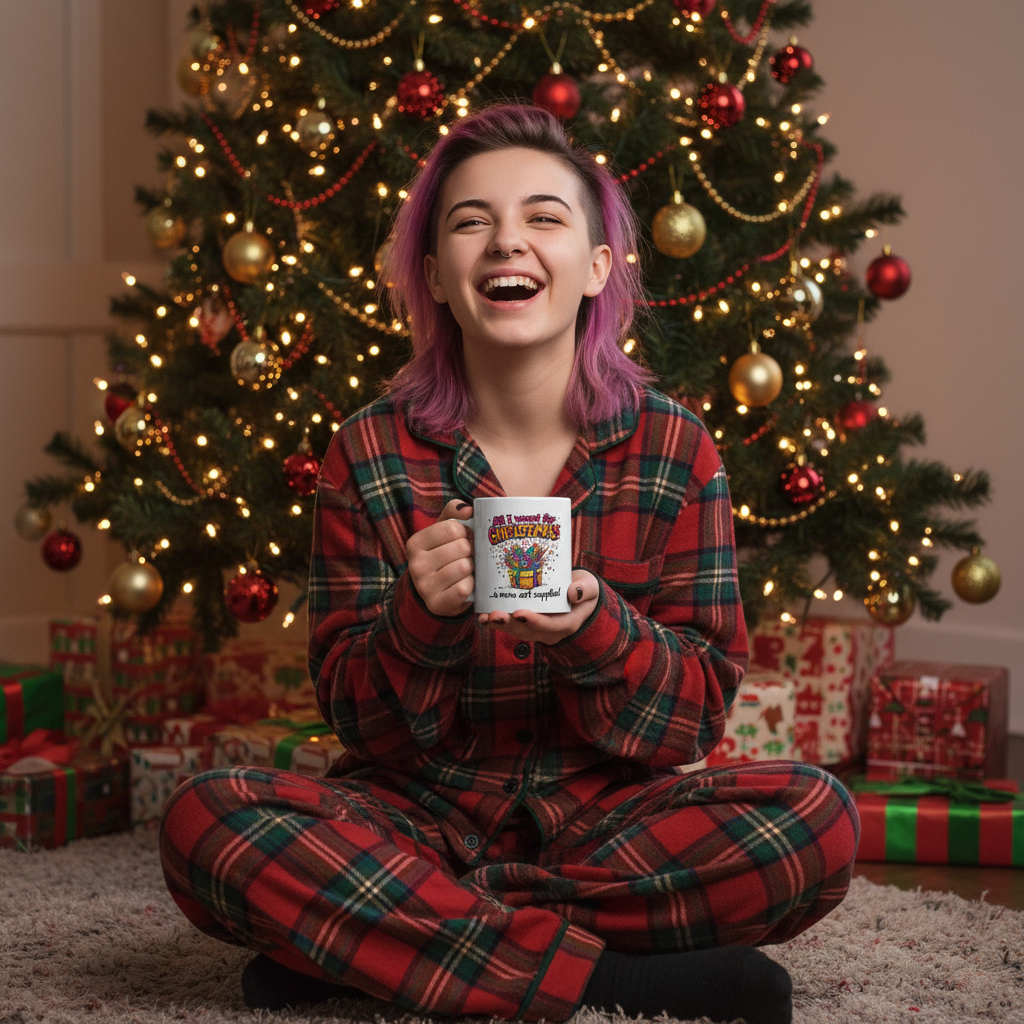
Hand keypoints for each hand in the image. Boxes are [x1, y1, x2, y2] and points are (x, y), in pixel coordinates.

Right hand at [405, 499, 474, 616]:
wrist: (436, 592)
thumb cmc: (443, 555)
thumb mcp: (443, 531)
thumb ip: (454, 512)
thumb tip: (468, 509)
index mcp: (415, 543)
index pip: (453, 528)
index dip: (466, 532)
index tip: (464, 539)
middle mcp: (416, 565)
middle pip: (461, 547)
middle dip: (470, 551)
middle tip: (467, 556)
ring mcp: (424, 586)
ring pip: (464, 567)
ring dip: (472, 568)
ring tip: (465, 570)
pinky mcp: (437, 603)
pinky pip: (464, 588)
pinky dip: (471, 585)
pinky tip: (465, 584)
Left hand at [477, 570, 598, 644]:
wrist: (577, 594)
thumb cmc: (584, 590)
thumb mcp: (590, 588)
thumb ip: (585, 590)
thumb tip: (573, 593)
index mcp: (566, 624)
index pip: (550, 626)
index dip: (535, 621)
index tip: (520, 613)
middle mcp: (548, 630)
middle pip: (527, 631)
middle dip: (509, 624)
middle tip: (495, 615)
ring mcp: (535, 629)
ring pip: (515, 630)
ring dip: (498, 624)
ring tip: (484, 617)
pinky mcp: (525, 623)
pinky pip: (509, 625)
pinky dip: (495, 621)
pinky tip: (482, 616)